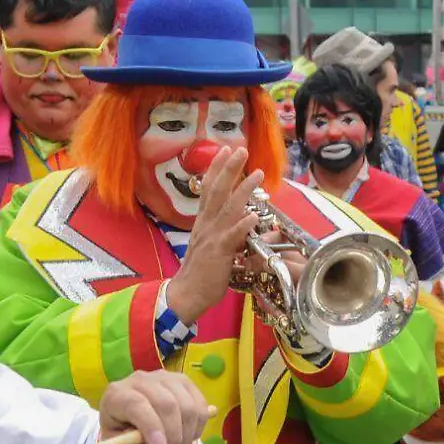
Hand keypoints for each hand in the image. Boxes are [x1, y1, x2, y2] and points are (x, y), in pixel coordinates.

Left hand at [99, 371, 210, 443]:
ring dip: (185, 435)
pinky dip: (197, 427)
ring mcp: (165, 377)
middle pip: (166, 404)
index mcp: (117, 393)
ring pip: (187, 406)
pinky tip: (185, 436)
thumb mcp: (118, 443)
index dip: (150, 426)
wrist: (133, 421)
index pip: (136, 404)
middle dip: (172, 436)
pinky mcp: (184, 382)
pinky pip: (200, 407)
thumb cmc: (123, 432)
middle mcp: (140, 379)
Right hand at [163, 145, 259, 325]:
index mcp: (203, 222)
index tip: (225, 150)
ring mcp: (212, 237)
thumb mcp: (215, 249)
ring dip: (243, 189)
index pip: (208, 189)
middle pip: (217, 190)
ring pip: (228, 208)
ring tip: (257, 173)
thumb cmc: (200, 273)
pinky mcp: (219, 253)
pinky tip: (254, 214)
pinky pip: (233, 235)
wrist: (186, 294)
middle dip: (229, 169)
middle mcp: (206, 225)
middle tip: (239, 149)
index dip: (217, 168)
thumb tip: (249, 224)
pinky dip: (243, 224)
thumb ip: (231, 234)